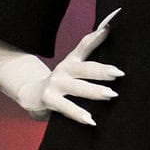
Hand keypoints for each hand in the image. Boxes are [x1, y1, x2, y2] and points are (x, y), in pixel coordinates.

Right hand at [21, 9, 123, 124]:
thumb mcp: (73, 64)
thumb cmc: (60, 79)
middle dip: (102, 70)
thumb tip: (107, 29)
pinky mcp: (49, 99)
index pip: (85, 45)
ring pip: (77, 88)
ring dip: (93, 91)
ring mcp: (55, 84)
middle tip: (119, 74)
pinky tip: (90, 120)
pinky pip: (66, 107)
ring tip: (110, 95)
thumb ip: (89, 48)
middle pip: (85, 68)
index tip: (110, 28)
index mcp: (72, 60)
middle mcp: (64, 69)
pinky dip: (78, 114)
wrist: (30, 93)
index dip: (97, 36)